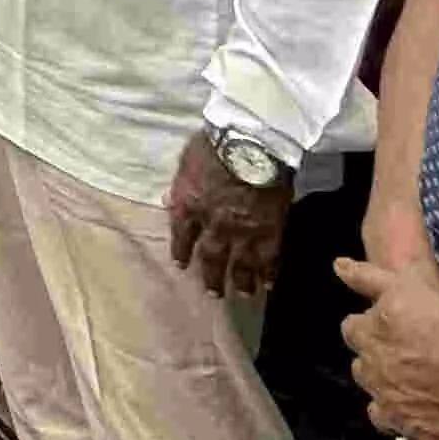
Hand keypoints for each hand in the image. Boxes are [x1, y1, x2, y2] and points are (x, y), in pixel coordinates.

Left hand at [163, 133, 296, 300]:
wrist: (251, 145)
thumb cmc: (215, 144)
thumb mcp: (186, 161)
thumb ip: (179, 184)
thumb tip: (167, 199)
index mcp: (189, 207)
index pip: (182, 235)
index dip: (182, 250)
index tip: (182, 265)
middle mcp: (214, 226)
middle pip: (211, 256)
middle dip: (212, 276)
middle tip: (214, 294)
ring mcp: (244, 231)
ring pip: (241, 263)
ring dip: (241, 280)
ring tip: (242, 294)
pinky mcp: (271, 230)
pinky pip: (270, 257)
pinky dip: (269, 271)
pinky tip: (269, 283)